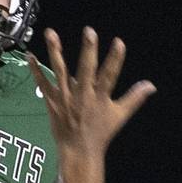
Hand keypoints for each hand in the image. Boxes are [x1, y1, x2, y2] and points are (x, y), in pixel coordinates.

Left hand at [33, 27, 155, 157]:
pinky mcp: (52, 101)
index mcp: (100, 98)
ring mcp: (65, 97)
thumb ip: (134, 98)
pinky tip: (30, 55)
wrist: (79, 150)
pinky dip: (36, 70)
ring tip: (51, 33)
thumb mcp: (120, 115)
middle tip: (89, 32)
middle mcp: (83, 95)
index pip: (110, 75)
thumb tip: (151, 85)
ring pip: (60, 70)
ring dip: (55, 51)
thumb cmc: (100, 133)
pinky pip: (42, 83)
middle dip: (88, 50)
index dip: (115, 59)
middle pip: (86, 69)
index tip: (119, 42)